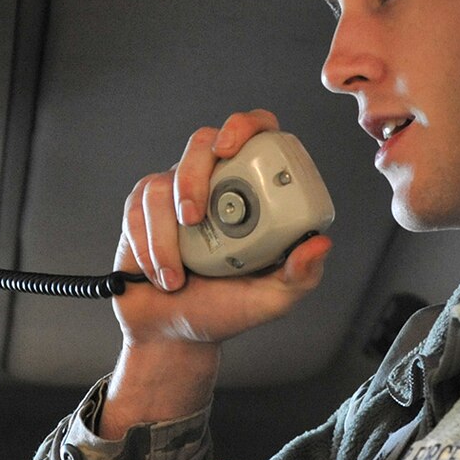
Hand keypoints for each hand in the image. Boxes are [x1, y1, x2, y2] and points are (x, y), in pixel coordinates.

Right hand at [102, 110, 332, 431]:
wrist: (173, 332)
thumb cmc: (225, 310)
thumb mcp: (271, 300)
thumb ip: (300, 276)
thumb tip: (321, 243)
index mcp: (257, 192)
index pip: (256, 132)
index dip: (245, 127)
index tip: (231, 150)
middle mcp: (218, 182)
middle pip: (202, 143)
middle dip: (193, 178)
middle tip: (194, 218)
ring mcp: (177, 192)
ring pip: (163, 182)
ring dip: (166, 235)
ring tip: (175, 277)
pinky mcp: (142, 208)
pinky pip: (138, 206)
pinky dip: (147, 244)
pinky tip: (159, 273)